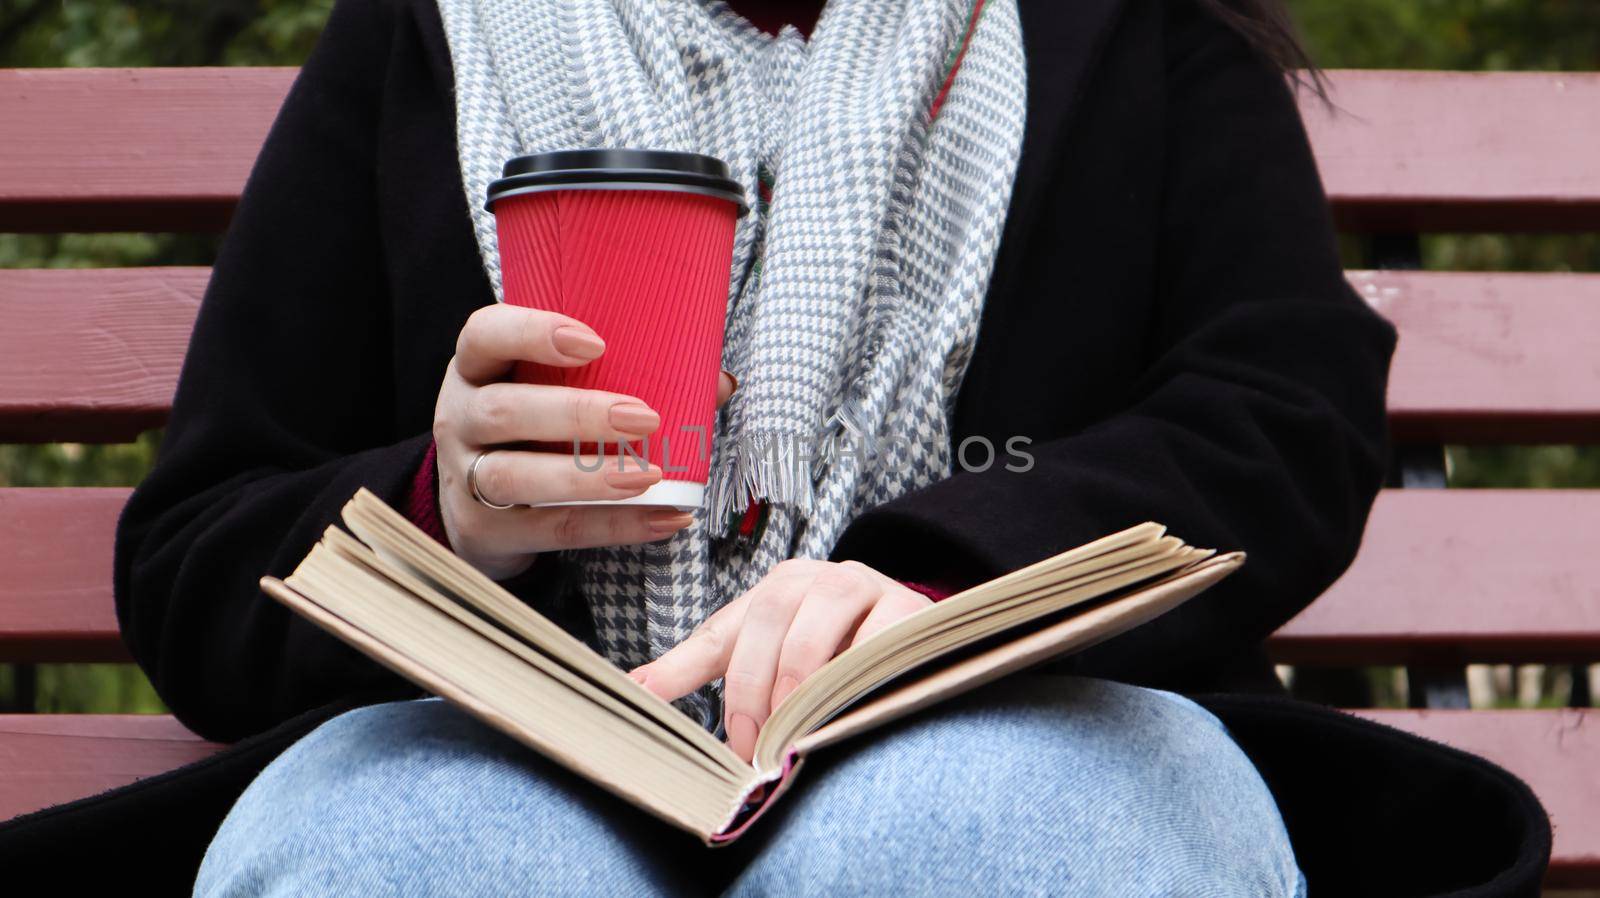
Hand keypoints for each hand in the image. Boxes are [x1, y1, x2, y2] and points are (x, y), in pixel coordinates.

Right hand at [434, 304, 734, 579]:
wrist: (480, 510)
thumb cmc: (534, 432)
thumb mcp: (554, 394)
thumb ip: (627, 377)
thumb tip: (717, 382)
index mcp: (478, 369)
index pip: (485, 334)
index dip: (533, 333)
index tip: (595, 342)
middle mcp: (458, 417)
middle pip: (504, 411)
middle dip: (577, 414)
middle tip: (644, 417)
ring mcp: (464, 477)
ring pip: (514, 476)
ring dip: (586, 477)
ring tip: (649, 477)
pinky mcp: (484, 531)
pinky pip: (550, 530)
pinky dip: (612, 527)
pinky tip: (662, 518)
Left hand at [628, 559, 933, 761]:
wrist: (913, 637)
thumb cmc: (831, 651)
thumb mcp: (769, 657)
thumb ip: (708, 670)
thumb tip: (635, 690)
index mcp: (776, 589)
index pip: (723, 630)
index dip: (682, 667)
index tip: (644, 696)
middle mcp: (817, 580)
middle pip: (770, 616)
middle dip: (753, 686)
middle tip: (749, 745)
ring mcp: (865, 588)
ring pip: (823, 614)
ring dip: (801, 677)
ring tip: (792, 728)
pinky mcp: (909, 610)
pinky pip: (879, 637)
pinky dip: (858, 671)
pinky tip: (845, 707)